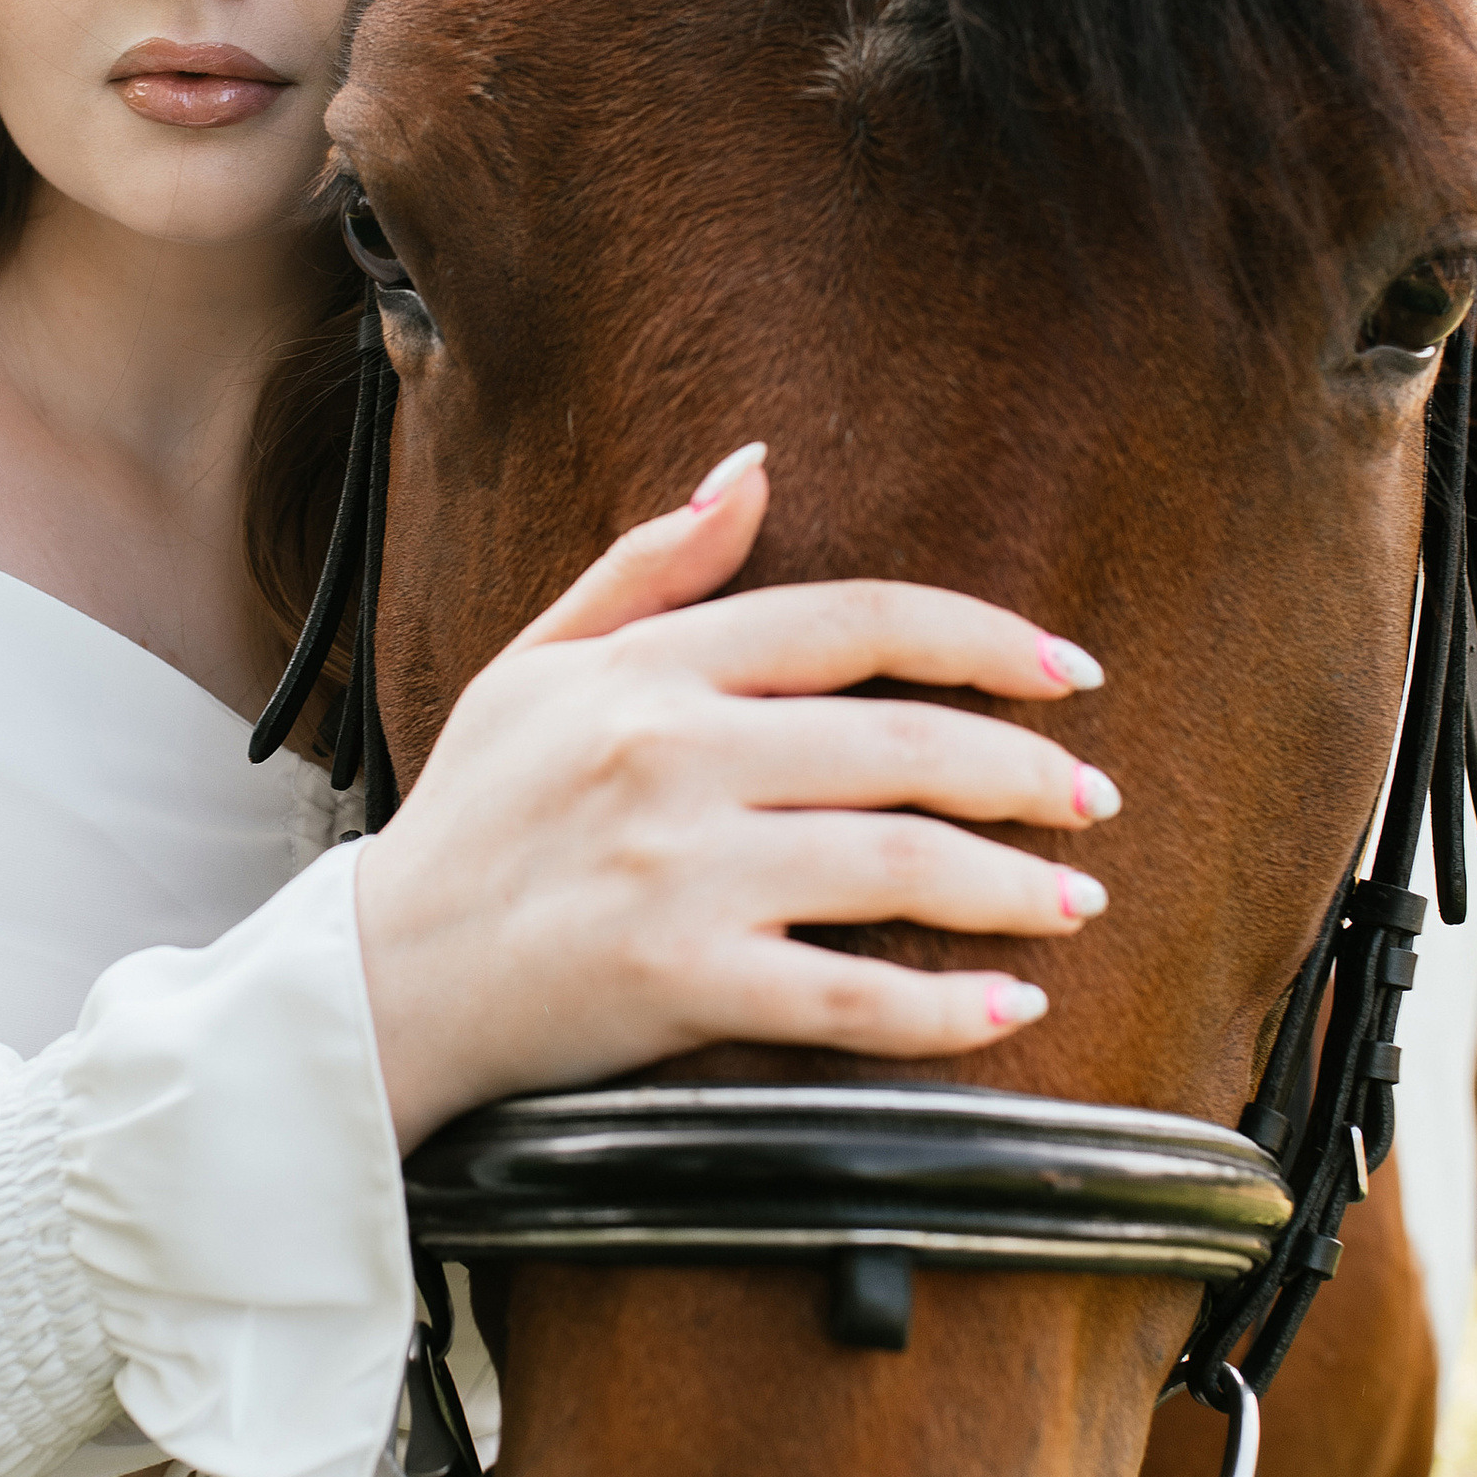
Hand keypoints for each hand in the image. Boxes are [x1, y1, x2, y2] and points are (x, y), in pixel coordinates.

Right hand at [351, 445, 1117, 1153]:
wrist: (381, 980)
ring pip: (896, 864)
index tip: (1069, 671)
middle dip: (1027, 773)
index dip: (983, 638)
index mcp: (648, 672)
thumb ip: (651, 568)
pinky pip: (847, 995)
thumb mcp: (538, 666)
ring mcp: (677, 872)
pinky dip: (944, 1008)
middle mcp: (670, 756)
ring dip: (1011, 884)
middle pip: (903, 744)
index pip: (854, 622)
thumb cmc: (472, 822)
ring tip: (1073, 901)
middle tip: (1096, 801)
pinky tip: (1007, 1007)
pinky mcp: (676, 983)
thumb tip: (755, 467)